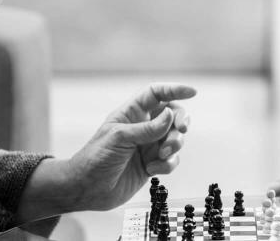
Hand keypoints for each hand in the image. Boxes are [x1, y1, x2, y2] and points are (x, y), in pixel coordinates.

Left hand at [68, 83, 196, 210]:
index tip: (192, 92)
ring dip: (174, 145)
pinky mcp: (152, 164)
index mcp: (131, 113)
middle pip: (172, 115)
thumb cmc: (95, 159)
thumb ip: (148, 128)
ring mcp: (148, 146)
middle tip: (181, 129)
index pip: (156, 93)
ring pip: (175, 138)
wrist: (87, 190)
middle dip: (180, 121)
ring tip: (160, 154)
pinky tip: (151, 169)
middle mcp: (142, 127)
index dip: (174, 89)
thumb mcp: (120, 138)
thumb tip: (170, 115)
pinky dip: (167, 164)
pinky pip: (171, 160)